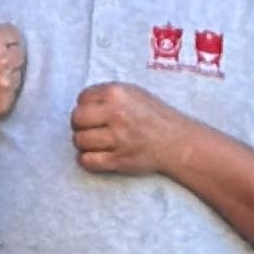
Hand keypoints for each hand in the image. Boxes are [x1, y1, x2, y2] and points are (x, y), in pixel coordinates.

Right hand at [0, 14, 27, 137]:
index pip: (14, 34)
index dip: (5, 38)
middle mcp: (3, 61)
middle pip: (20, 53)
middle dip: (9, 54)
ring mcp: (6, 84)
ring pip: (18, 73)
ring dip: (8, 73)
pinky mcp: (6, 103)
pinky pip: (13, 92)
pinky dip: (4, 91)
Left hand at [69, 73, 201, 187]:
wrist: (176, 141)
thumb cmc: (155, 115)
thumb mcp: (134, 93)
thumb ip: (108, 94)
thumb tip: (82, 103)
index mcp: (117, 93)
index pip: (82, 98)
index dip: (84, 105)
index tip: (92, 112)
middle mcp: (116, 114)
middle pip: (76, 119)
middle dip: (79, 124)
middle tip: (89, 127)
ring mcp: (117, 139)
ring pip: (79, 141)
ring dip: (83, 142)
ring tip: (93, 141)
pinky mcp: (119, 160)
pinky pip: (88, 161)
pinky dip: (86, 160)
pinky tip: (94, 155)